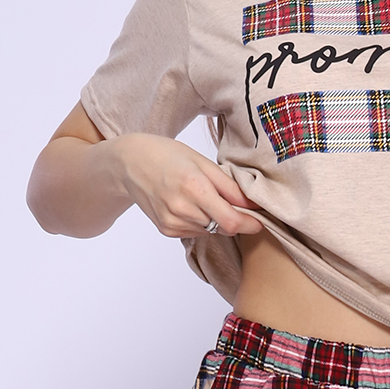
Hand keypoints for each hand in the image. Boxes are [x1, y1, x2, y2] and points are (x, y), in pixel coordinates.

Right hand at [115, 134, 261, 239]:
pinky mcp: (166, 230)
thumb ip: (229, 186)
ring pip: (210, 231)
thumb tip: (253, 204)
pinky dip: (199, 222)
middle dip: (233, 218)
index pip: (232, 221)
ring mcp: (173, 222)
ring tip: (201, 197)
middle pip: (223, 227)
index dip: (250, 224)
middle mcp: (182, 209)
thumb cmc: (167, 155)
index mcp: (194, 187)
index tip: (259, 221)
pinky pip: (195, 232)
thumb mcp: (202, 162)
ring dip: (215, 220)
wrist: (130, 164)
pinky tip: (188, 205)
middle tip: (230, 201)